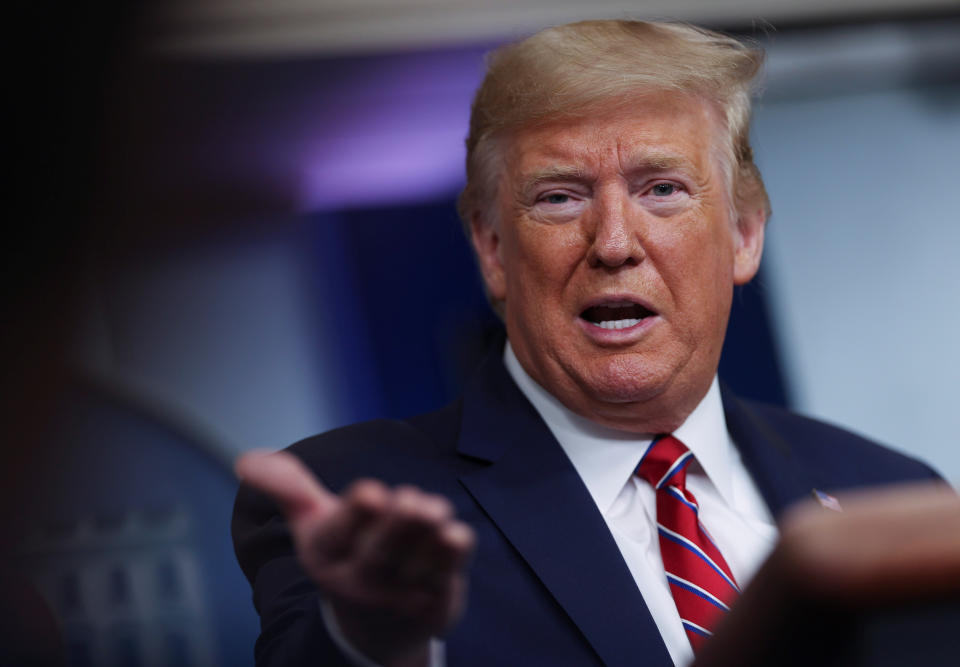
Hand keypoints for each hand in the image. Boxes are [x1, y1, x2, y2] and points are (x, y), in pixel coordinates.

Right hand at [236, 450, 475, 666]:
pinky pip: (445, 576)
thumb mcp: (313, 523)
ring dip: (428, 535)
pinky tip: (457, 535)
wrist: (376, 626)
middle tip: (410, 499)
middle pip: (379, 552)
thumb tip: (244, 460)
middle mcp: (360, 579)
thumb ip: (289, 488)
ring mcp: (399, 594)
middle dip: (396, 523)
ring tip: (436, 509)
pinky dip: (452, 556)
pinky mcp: (435, 602)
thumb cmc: (344, 555)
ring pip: (416, 563)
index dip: (356, 514)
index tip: (372, 491)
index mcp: (325, 555)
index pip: (338, 535)